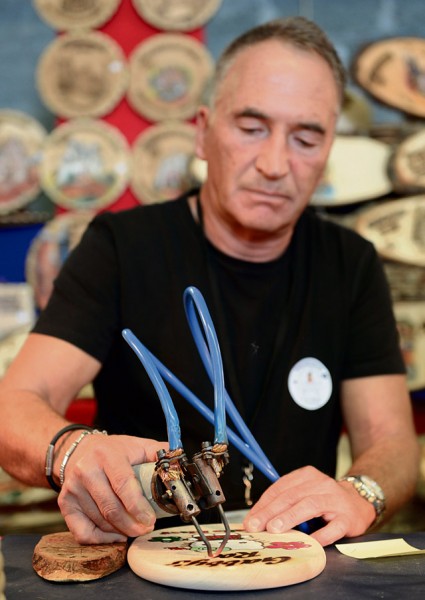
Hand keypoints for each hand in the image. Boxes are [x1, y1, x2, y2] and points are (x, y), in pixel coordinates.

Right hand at [57, 433, 166, 543]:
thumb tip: (179, 461)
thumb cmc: (112, 451)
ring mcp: (72, 488)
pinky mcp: (65, 503)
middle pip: (111, 508)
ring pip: (100, 521)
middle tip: (146, 529)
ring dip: (120, 531)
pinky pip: (82, 532)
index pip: (123, 484)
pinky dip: (101, 539)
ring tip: (133, 528)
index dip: (138, 506)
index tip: (150, 520)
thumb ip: (158, 452)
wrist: (78, 450)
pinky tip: (114, 535)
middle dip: (132, 525)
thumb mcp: (135, 445)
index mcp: (107, 455)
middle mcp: (86, 470)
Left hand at [243, 465, 375, 545]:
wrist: (358, 502)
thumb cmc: (325, 500)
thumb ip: (285, 502)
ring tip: (274, 529)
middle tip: (256, 525)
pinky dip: (320, 535)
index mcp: (306, 476)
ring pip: (310, 506)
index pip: (280, 488)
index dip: (263, 504)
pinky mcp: (347, 518)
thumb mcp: (304, 493)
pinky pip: (333, 527)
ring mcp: (335, 500)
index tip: (250, 519)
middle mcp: (320, 484)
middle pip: (291, 496)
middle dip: (270, 511)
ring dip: (290, 517)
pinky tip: (308, 542)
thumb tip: (257, 518)